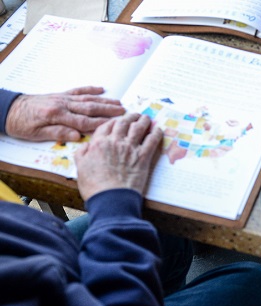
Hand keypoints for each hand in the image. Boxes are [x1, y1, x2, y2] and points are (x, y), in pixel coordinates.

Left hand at [5, 86, 125, 141]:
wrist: (8, 109)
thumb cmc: (21, 124)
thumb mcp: (36, 134)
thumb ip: (58, 133)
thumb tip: (77, 136)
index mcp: (57, 116)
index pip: (83, 121)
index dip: (100, 123)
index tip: (115, 125)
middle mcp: (62, 104)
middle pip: (90, 108)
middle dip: (108, 110)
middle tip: (123, 112)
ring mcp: (62, 98)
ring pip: (87, 99)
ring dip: (104, 100)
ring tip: (118, 103)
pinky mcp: (60, 94)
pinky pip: (78, 90)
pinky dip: (90, 89)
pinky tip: (100, 89)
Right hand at [74, 113, 162, 200]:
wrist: (111, 198)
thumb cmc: (95, 187)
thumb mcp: (80, 168)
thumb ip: (82, 154)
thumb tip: (85, 146)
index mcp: (98, 143)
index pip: (106, 126)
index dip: (113, 121)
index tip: (117, 120)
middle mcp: (115, 142)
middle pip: (123, 123)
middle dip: (129, 117)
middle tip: (134, 115)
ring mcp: (130, 148)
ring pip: (138, 128)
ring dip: (143, 121)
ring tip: (146, 118)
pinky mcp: (143, 157)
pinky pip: (152, 140)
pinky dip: (155, 133)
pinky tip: (158, 129)